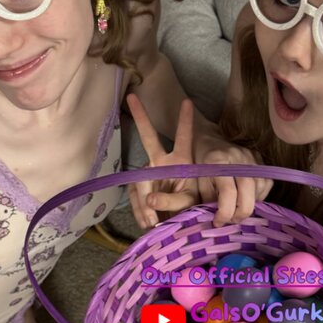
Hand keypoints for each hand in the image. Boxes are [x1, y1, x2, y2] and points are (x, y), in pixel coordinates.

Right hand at [126, 93, 200, 228]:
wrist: (178, 225)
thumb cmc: (190, 208)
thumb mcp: (187, 204)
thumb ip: (171, 202)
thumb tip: (149, 200)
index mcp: (182, 161)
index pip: (184, 139)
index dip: (185, 121)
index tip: (187, 102)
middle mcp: (162, 162)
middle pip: (149, 138)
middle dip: (142, 118)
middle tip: (132, 97)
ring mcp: (148, 173)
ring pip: (140, 183)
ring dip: (145, 205)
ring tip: (154, 222)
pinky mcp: (137, 188)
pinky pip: (135, 198)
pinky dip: (140, 213)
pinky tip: (148, 222)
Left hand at [193, 133, 272, 227]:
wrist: (209, 138)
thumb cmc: (200, 162)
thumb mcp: (197, 180)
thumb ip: (207, 198)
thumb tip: (219, 221)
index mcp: (217, 161)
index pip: (228, 192)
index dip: (225, 212)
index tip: (218, 222)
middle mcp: (238, 158)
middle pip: (248, 193)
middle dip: (240, 214)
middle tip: (230, 220)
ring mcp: (251, 157)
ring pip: (259, 190)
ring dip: (249, 204)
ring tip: (236, 209)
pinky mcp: (259, 158)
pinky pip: (266, 183)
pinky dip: (258, 196)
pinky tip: (246, 197)